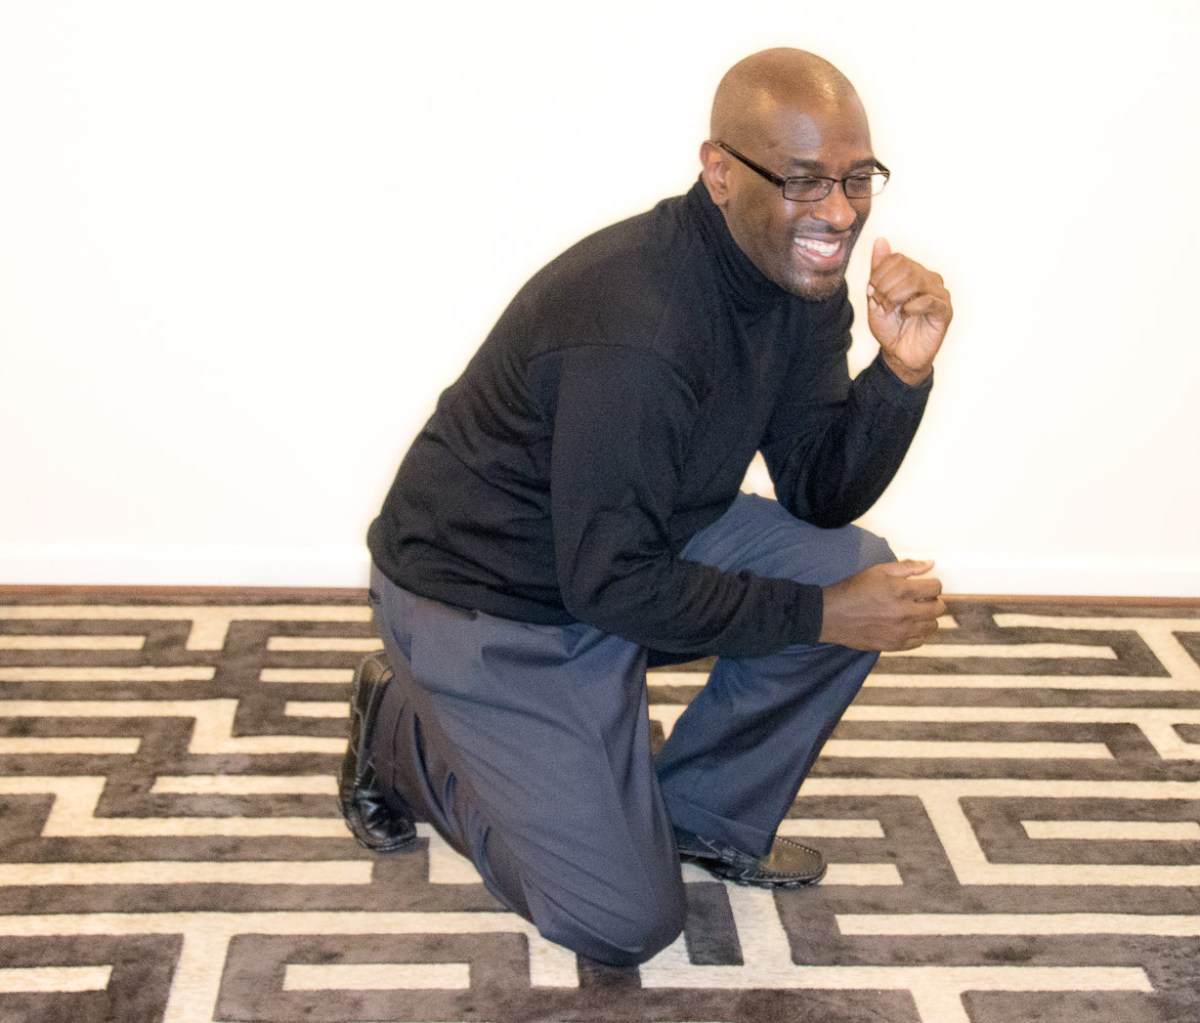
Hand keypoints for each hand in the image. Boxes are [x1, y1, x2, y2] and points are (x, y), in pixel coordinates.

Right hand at [819, 559, 943, 650]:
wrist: (832, 615)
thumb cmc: (853, 590)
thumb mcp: (878, 571)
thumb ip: (907, 567)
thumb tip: (930, 564)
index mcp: (902, 591)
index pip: (936, 588)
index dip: (933, 584)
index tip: (926, 584)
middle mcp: (905, 613)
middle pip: (938, 608)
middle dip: (934, 600)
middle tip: (923, 598)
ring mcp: (901, 631)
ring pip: (932, 626)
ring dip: (928, 617)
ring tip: (915, 612)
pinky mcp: (895, 645)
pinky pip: (919, 641)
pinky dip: (918, 632)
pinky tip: (907, 625)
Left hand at [866, 239, 952, 385]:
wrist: (899, 354)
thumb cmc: (891, 326)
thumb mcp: (877, 296)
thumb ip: (878, 270)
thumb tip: (881, 241)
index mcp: (914, 273)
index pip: (897, 258)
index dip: (879, 273)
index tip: (871, 292)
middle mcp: (930, 279)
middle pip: (906, 268)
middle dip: (886, 286)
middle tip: (879, 303)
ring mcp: (939, 294)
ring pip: (916, 281)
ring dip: (895, 296)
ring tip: (889, 310)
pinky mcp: (945, 311)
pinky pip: (928, 300)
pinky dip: (910, 307)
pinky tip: (904, 315)